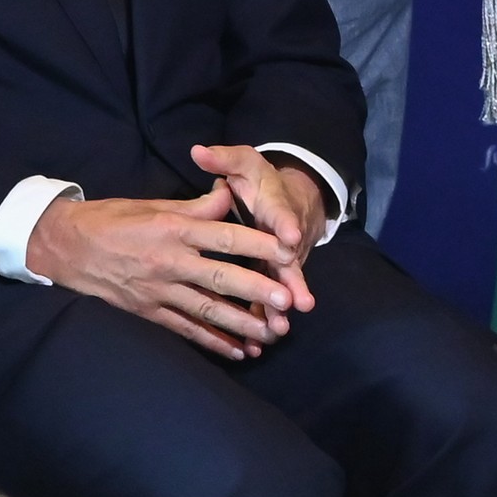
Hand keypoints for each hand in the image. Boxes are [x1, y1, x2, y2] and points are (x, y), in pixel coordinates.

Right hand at [28, 186, 303, 359]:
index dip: (258, 245)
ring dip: (241, 324)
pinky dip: (212, 342)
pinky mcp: (148, 312)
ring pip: (206, 310)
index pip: (224, 237)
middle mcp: (168, 261)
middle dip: (256, 291)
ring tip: (272, 334)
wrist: (65, 247)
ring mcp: (157, 290)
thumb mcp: (153, 204)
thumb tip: (231, 195)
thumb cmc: (112, 219)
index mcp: (172, 228)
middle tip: (288, 301)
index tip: (288, 250)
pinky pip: (185, 329)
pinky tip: (238, 352)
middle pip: (220, 278)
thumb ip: (196, 206)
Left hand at [190, 143, 328, 314]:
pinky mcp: (272, 279)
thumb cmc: (260, 183)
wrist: (290, 201)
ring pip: (280, 288)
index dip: (286, 226)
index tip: (291, 238)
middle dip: (292, 282)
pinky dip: (264, 322)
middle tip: (297, 302)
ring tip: (276, 330)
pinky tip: (257, 345)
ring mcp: (280, 263)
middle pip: (289, 261)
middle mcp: (283, 239)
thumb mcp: (246, 164)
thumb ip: (224, 160)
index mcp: (276, 206)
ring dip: (279, 309)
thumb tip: (199, 151)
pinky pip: (268, 303)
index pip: (282, 214)